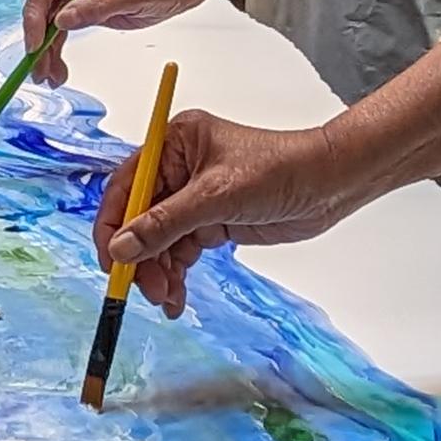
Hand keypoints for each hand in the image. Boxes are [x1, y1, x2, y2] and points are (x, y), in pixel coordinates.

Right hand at [21, 0, 212, 83]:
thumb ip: (99, 5)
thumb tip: (63, 19)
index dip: (35, 18)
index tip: (36, 46)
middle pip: (41, 9)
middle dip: (38, 43)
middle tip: (40, 72)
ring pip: (48, 24)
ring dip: (46, 52)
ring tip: (51, 77)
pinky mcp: (81, 6)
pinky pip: (60, 30)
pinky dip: (57, 50)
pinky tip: (58, 69)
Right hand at [91, 114, 369, 317]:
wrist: (330, 185)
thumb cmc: (281, 170)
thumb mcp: (216, 197)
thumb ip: (164, 224)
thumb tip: (121, 248)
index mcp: (174, 143)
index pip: (126, 187)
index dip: (113, 225)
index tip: (111, 260)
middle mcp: (178, 168)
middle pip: (139, 218)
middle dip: (140, 256)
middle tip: (145, 288)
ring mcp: (193, 197)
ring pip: (159, 240)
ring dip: (158, 271)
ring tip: (167, 297)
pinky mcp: (209, 221)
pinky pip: (180, 250)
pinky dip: (176, 274)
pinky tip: (176, 295)